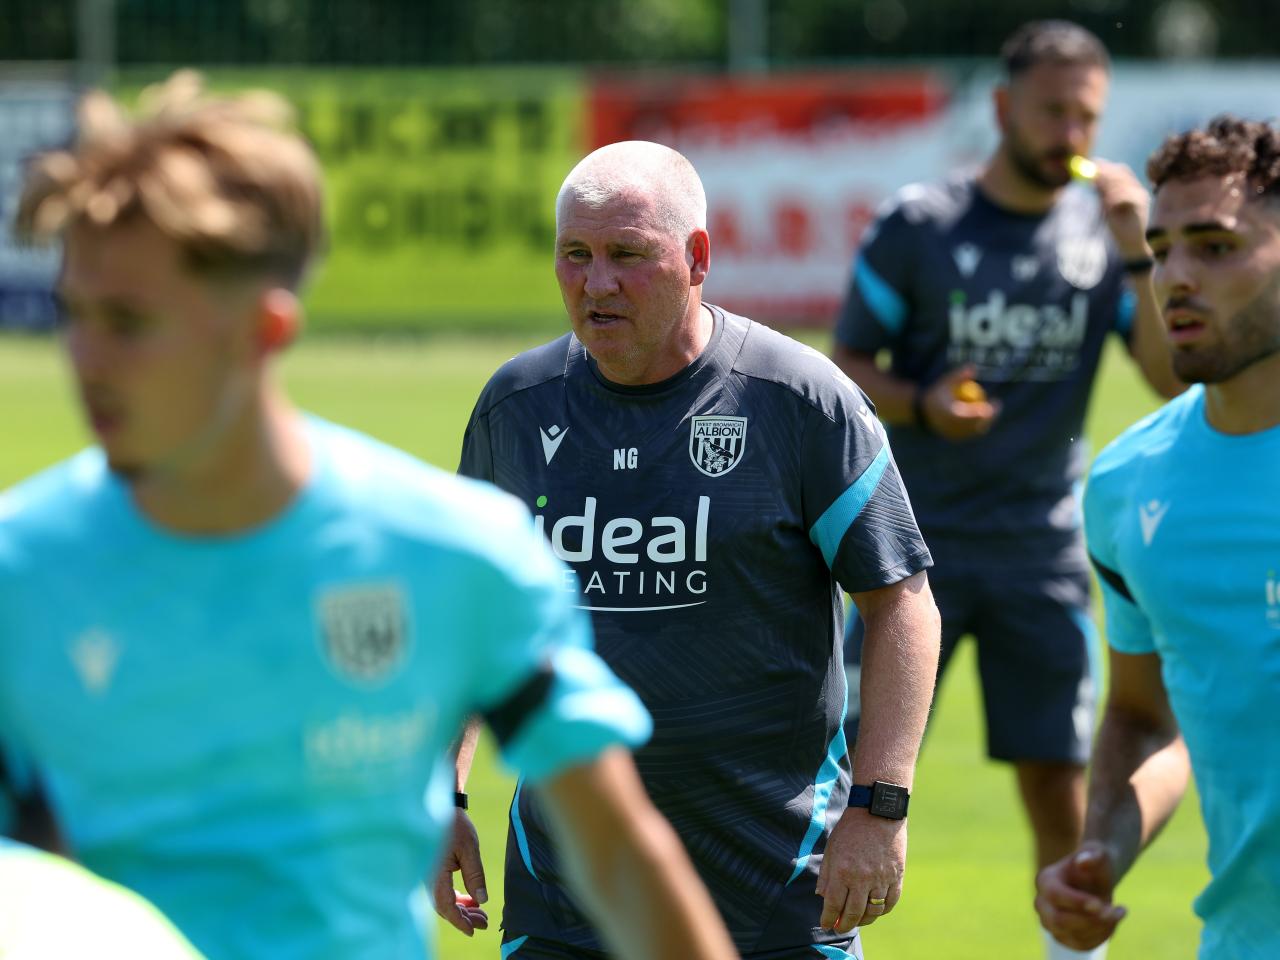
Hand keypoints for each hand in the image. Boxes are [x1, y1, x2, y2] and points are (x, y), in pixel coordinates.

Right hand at [431, 809, 488, 935]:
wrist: (442, 806)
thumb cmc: (455, 825)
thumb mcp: (469, 849)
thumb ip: (475, 875)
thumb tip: (481, 900)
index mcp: (434, 873)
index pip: (446, 905)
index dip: (460, 921)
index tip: (474, 930)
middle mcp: (428, 877)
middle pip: (444, 907)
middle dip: (465, 917)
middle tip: (485, 923)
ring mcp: (429, 874)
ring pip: (444, 900)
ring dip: (462, 909)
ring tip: (481, 915)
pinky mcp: (433, 870)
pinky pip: (444, 891)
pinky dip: (457, 898)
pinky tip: (472, 900)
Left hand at [816, 808, 905, 931]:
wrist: (877, 812)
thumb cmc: (851, 829)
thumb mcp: (831, 849)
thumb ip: (826, 874)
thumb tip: (822, 897)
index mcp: (843, 871)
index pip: (833, 905)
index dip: (828, 919)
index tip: (826, 924)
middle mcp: (862, 878)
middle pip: (853, 913)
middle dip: (844, 925)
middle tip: (840, 928)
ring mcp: (882, 878)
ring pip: (873, 911)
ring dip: (863, 920)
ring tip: (857, 920)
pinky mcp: (897, 876)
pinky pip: (890, 902)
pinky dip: (882, 910)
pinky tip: (875, 910)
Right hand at [920, 366, 999, 440]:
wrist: (921, 412)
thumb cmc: (935, 395)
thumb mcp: (945, 382)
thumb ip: (959, 376)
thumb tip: (973, 367)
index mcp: (954, 416)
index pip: (977, 414)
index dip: (990, 410)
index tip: (996, 401)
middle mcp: (955, 428)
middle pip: (980, 425)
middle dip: (991, 417)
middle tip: (996, 407)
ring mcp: (954, 435)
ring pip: (975, 431)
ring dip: (985, 422)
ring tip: (990, 412)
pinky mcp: (953, 438)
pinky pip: (969, 433)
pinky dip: (976, 426)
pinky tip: (981, 419)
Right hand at [1035, 842, 1126, 949]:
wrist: (1096, 879)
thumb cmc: (1096, 864)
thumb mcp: (1098, 855)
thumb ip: (1092, 855)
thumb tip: (1082, 862)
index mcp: (1045, 879)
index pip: (1054, 895)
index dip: (1077, 902)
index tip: (1100, 904)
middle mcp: (1042, 903)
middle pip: (1059, 921)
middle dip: (1090, 920)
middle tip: (1116, 911)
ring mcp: (1050, 922)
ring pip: (1074, 936)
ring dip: (1101, 928)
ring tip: (1118, 911)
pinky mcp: (1063, 937)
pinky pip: (1082, 945)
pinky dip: (1101, 937)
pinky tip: (1112, 922)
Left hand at [1090, 159, 1151, 258]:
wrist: (1131, 246)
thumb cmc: (1119, 227)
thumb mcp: (1108, 207)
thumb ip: (1103, 192)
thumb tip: (1092, 177)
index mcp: (1133, 188)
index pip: (1121, 170)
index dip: (1107, 167)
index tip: (1093, 164)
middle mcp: (1138, 191)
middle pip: (1122, 174)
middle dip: (1105, 174)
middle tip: (1091, 177)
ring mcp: (1141, 198)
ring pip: (1122, 184)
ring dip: (1108, 187)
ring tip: (1102, 200)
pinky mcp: (1139, 206)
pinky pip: (1124, 197)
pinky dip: (1114, 198)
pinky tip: (1109, 206)